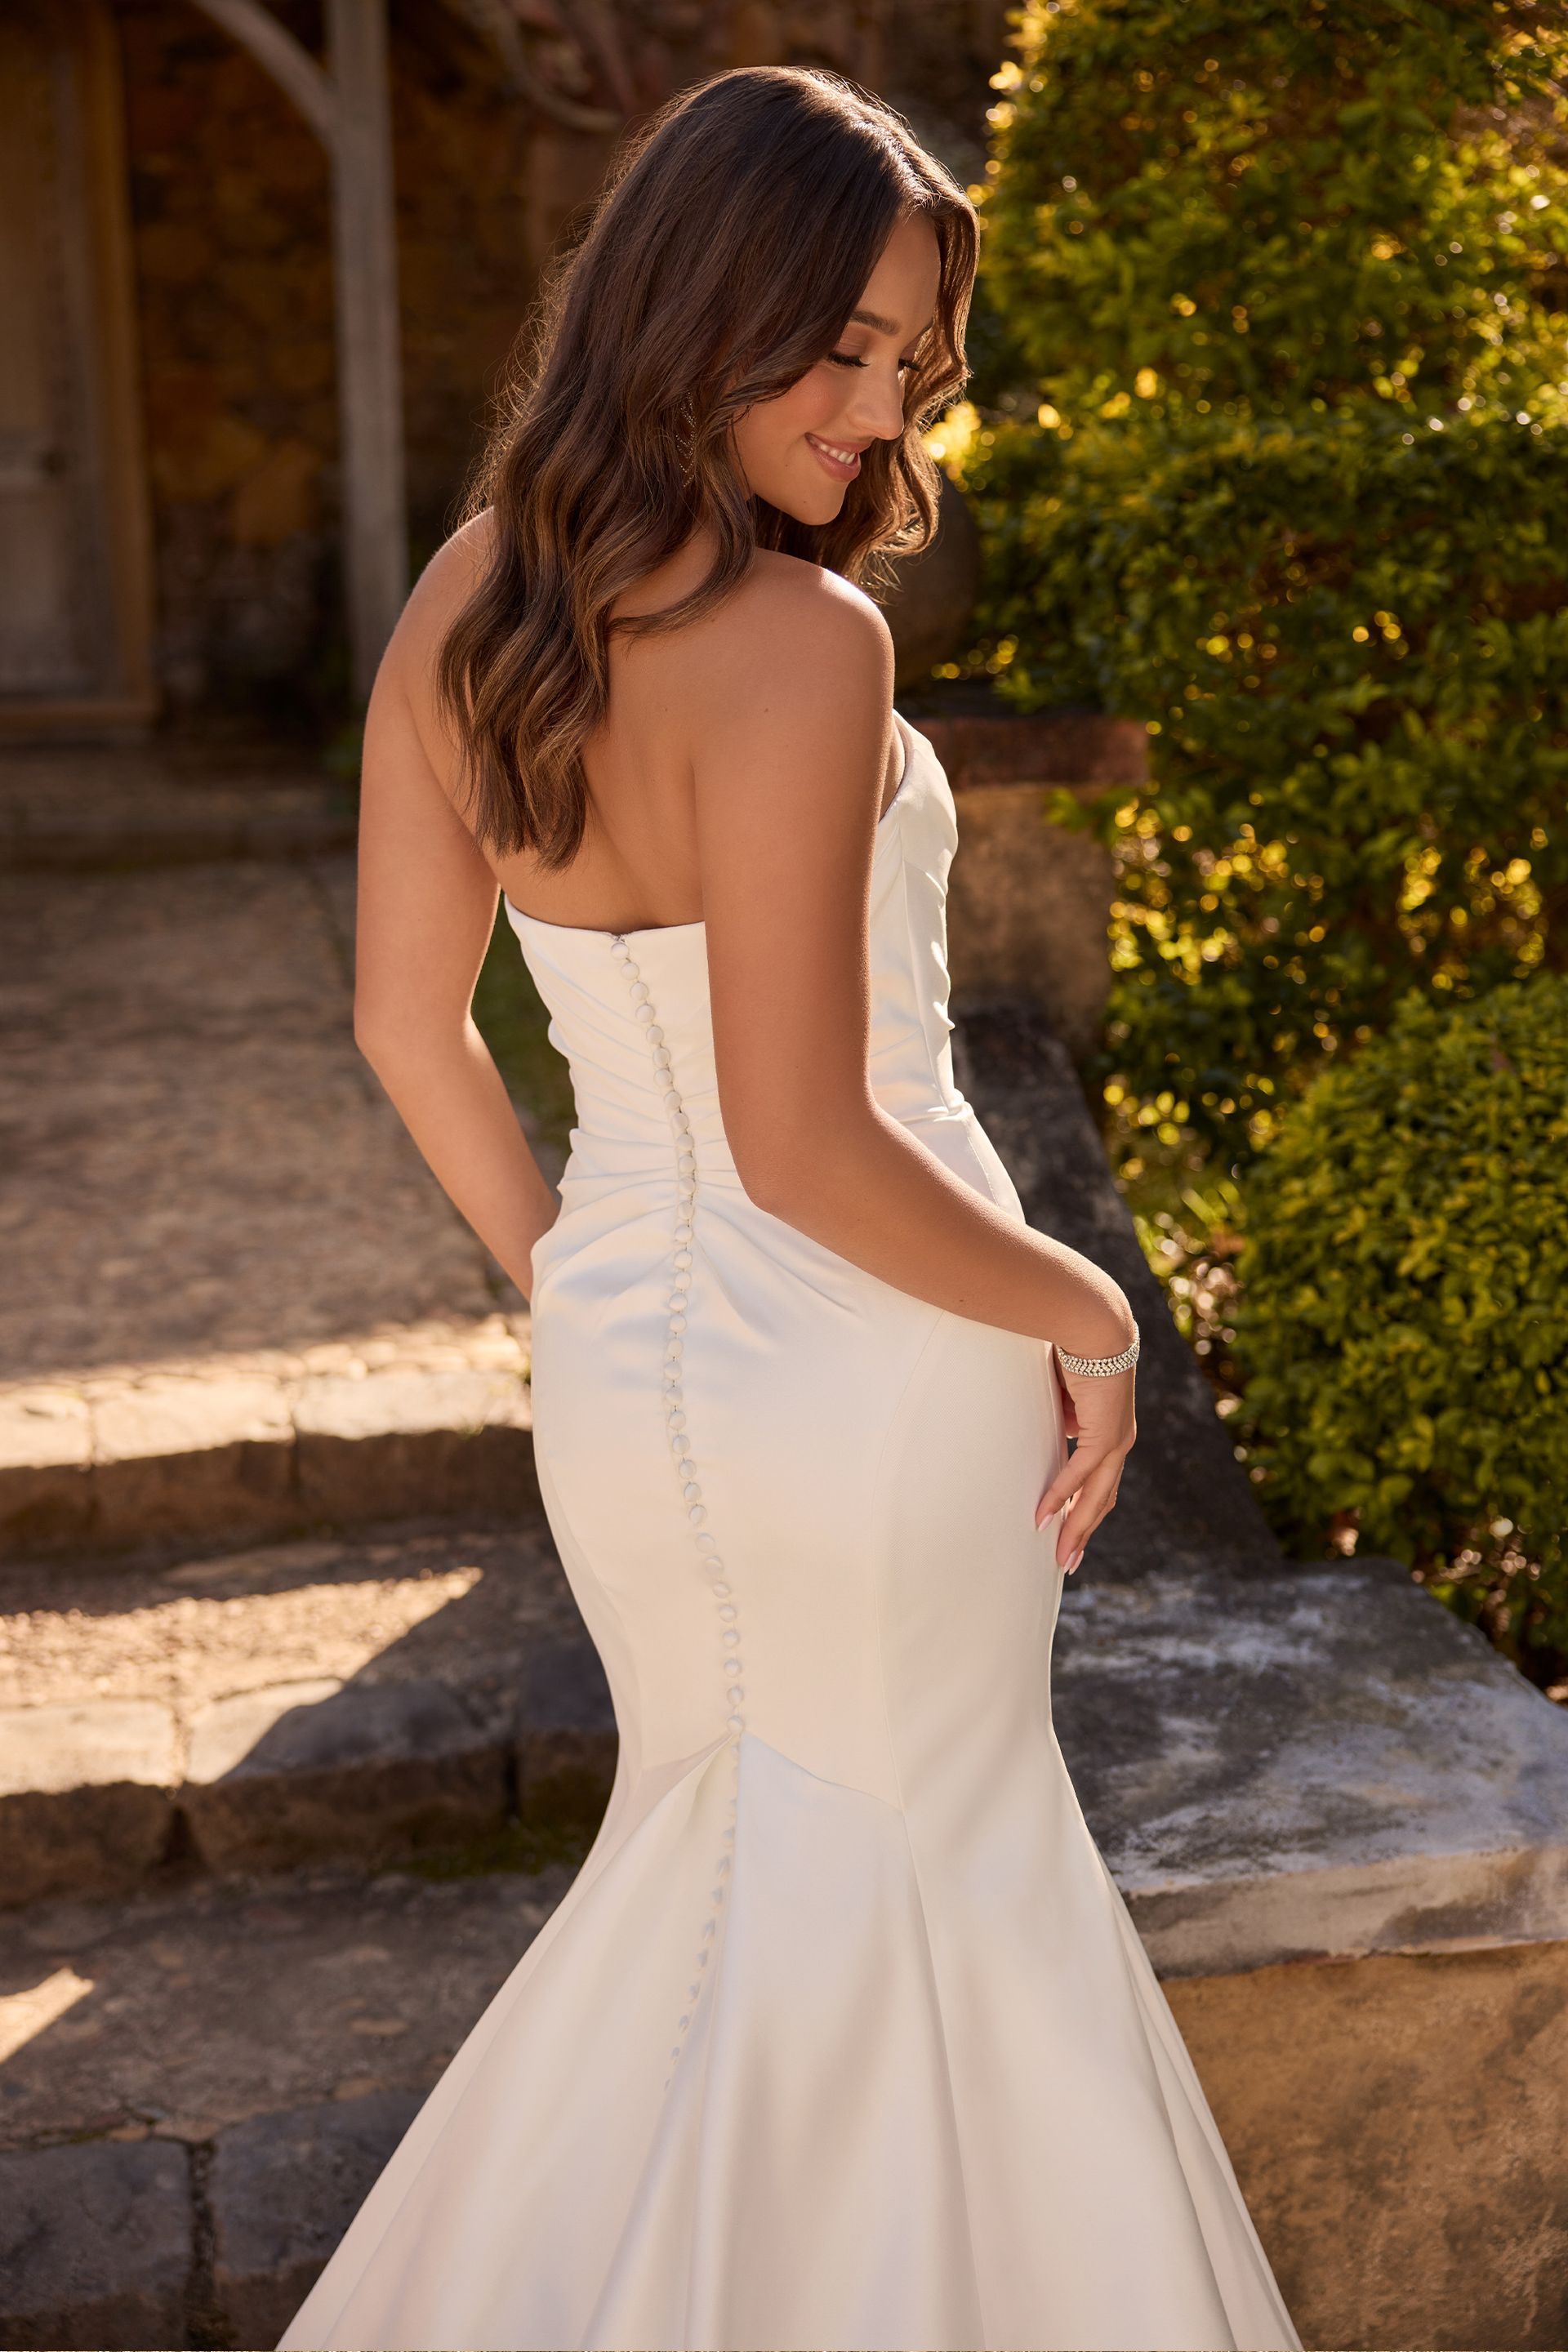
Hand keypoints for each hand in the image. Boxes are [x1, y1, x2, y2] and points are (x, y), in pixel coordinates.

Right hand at [1034, 1358, 1135, 1571]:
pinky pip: (1078, 1475)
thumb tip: (1057, 1426)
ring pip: (1097, 1496)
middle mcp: (1119, 1440)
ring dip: (1076, 1528)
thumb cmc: (1074, 1346)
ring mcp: (1115, 1440)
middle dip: (1084, 1532)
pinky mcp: (1104, 1434)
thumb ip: (1064, 1412)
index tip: (1068, 1529)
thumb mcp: (1065, 1389)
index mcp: (1112, 1430)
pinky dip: (1059, 1497)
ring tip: (1059, 1555)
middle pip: (1103, 1498)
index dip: (1085, 1507)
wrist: (1093, 1323)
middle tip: (1067, 1561)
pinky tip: (1043, 1517)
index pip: (1100, 1480)